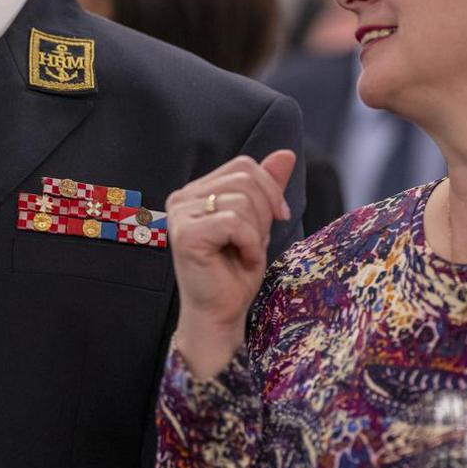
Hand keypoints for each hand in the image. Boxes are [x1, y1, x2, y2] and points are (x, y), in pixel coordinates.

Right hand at [165, 150, 295, 377]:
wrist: (221, 314)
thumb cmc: (235, 272)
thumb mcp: (259, 223)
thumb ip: (267, 188)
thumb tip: (286, 154)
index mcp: (195, 191)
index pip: (243, 165)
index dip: (269, 189)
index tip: (276, 219)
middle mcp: (182, 198)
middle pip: (245, 179)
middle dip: (264, 213)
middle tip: (255, 243)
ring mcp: (180, 215)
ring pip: (242, 201)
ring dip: (256, 233)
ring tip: (246, 254)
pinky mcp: (186, 234)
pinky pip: (234, 222)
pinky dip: (250, 244)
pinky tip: (243, 260)